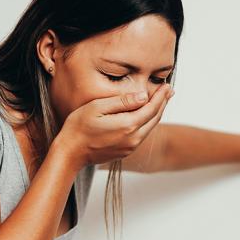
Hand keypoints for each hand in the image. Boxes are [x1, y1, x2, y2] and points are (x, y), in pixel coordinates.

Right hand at [54, 83, 174, 167]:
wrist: (70, 154)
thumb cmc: (79, 127)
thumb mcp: (97, 107)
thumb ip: (122, 102)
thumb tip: (143, 96)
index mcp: (128, 125)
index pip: (151, 108)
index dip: (160, 96)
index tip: (167, 86)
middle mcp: (133, 138)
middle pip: (155, 118)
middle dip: (163, 103)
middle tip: (169, 90)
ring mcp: (130, 147)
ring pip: (149, 127)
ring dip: (156, 113)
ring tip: (161, 101)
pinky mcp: (125, 152)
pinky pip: (141, 135)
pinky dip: (147, 123)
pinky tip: (145, 116)